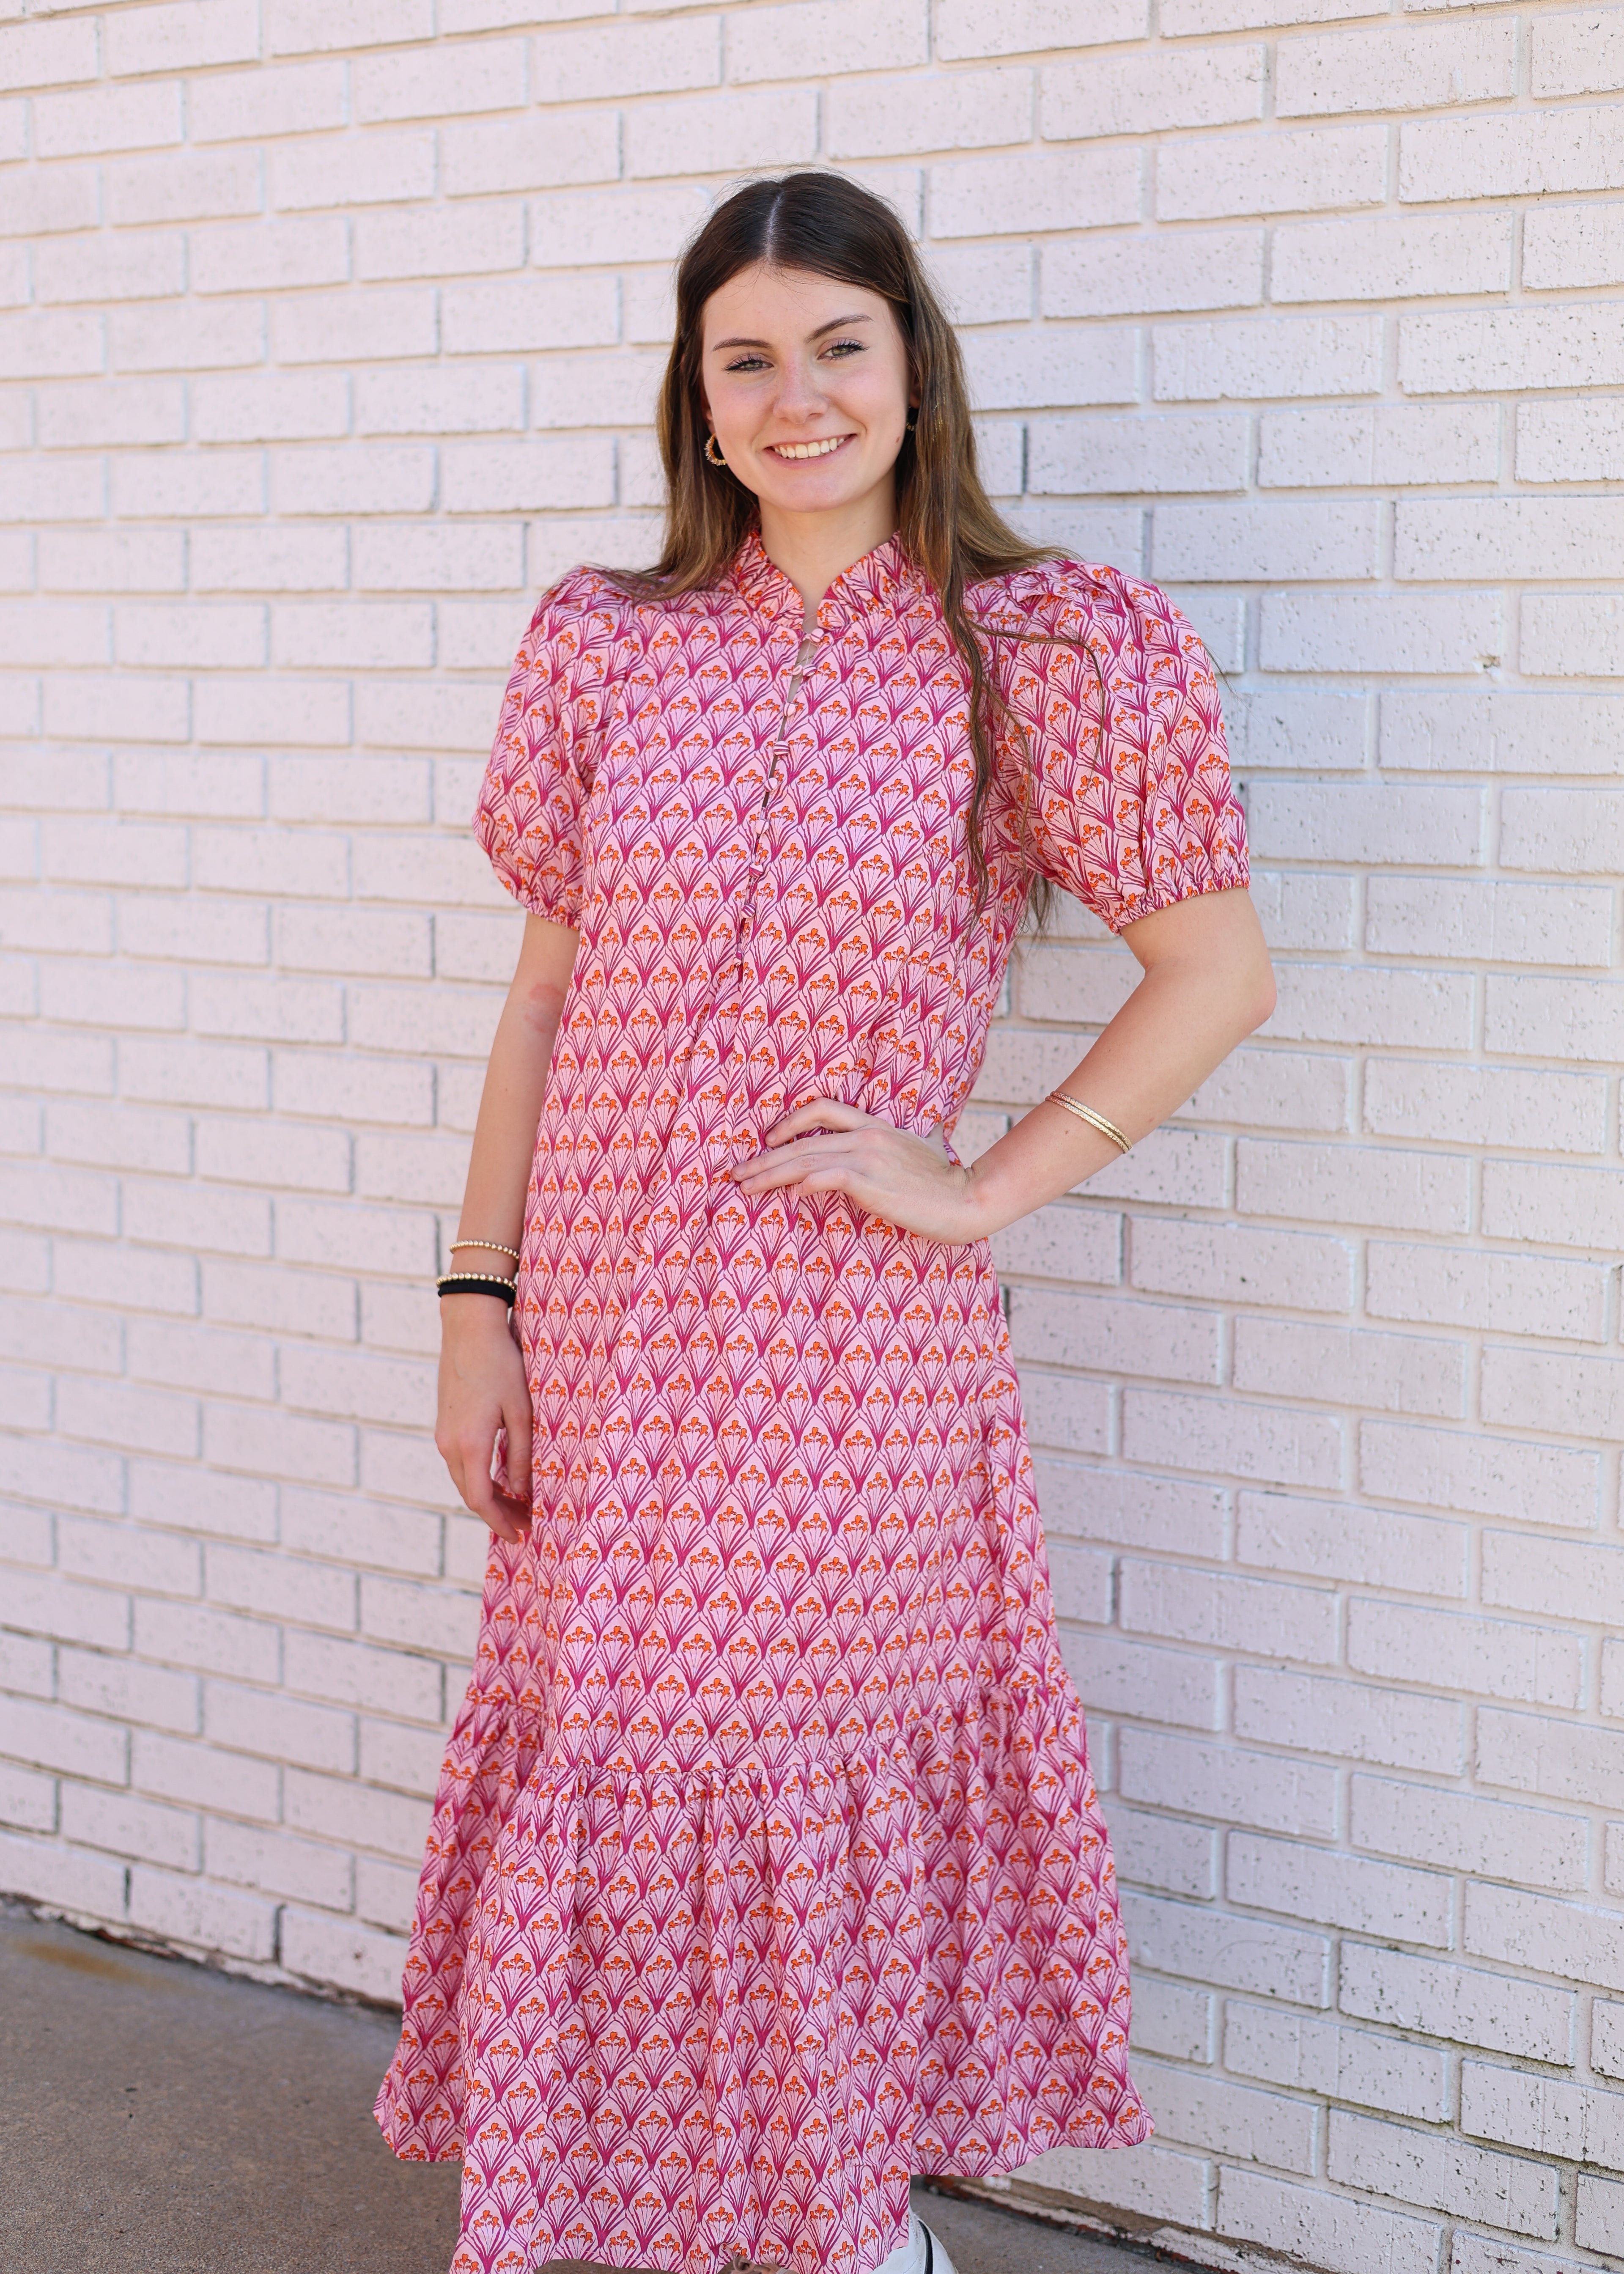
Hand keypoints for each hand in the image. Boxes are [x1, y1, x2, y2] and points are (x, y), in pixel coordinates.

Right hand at [435, 1297, 532, 1543]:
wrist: (469, 1329)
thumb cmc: (501, 1365)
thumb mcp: (521, 1412)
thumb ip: (521, 1455)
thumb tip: (523, 1492)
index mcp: (468, 1444)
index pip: (481, 1500)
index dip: (500, 1522)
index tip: (521, 1536)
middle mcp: (449, 1445)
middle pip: (471, 1494)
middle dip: (498, 1514)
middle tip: (527, 1524)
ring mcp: (443, 1434)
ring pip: (464, 1480)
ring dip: (489, 1496)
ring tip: (519, 1505)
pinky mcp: (445, 1424)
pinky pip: (461, 1462)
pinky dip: (480, 1478)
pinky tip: (501, 1479)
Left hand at [729, 1099, 985, 1243]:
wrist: (969, 1199)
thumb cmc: (946, 1183)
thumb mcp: (925, 1151)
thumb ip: (909, 1145)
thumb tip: (912, 1145)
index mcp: (876, 1127)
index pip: (823, 1110)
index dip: (789, 1122)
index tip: (768, 1142)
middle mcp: (868, 1136)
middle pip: (802, 1141)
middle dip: (763, 1158)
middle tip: (736, 1173)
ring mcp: (869, 1157)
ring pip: (805, 1160)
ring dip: (769, 1174)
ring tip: (744, 1187)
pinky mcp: (872, 1181)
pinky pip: (827, 1177)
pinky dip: (803, 1184)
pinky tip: (788, 1195)